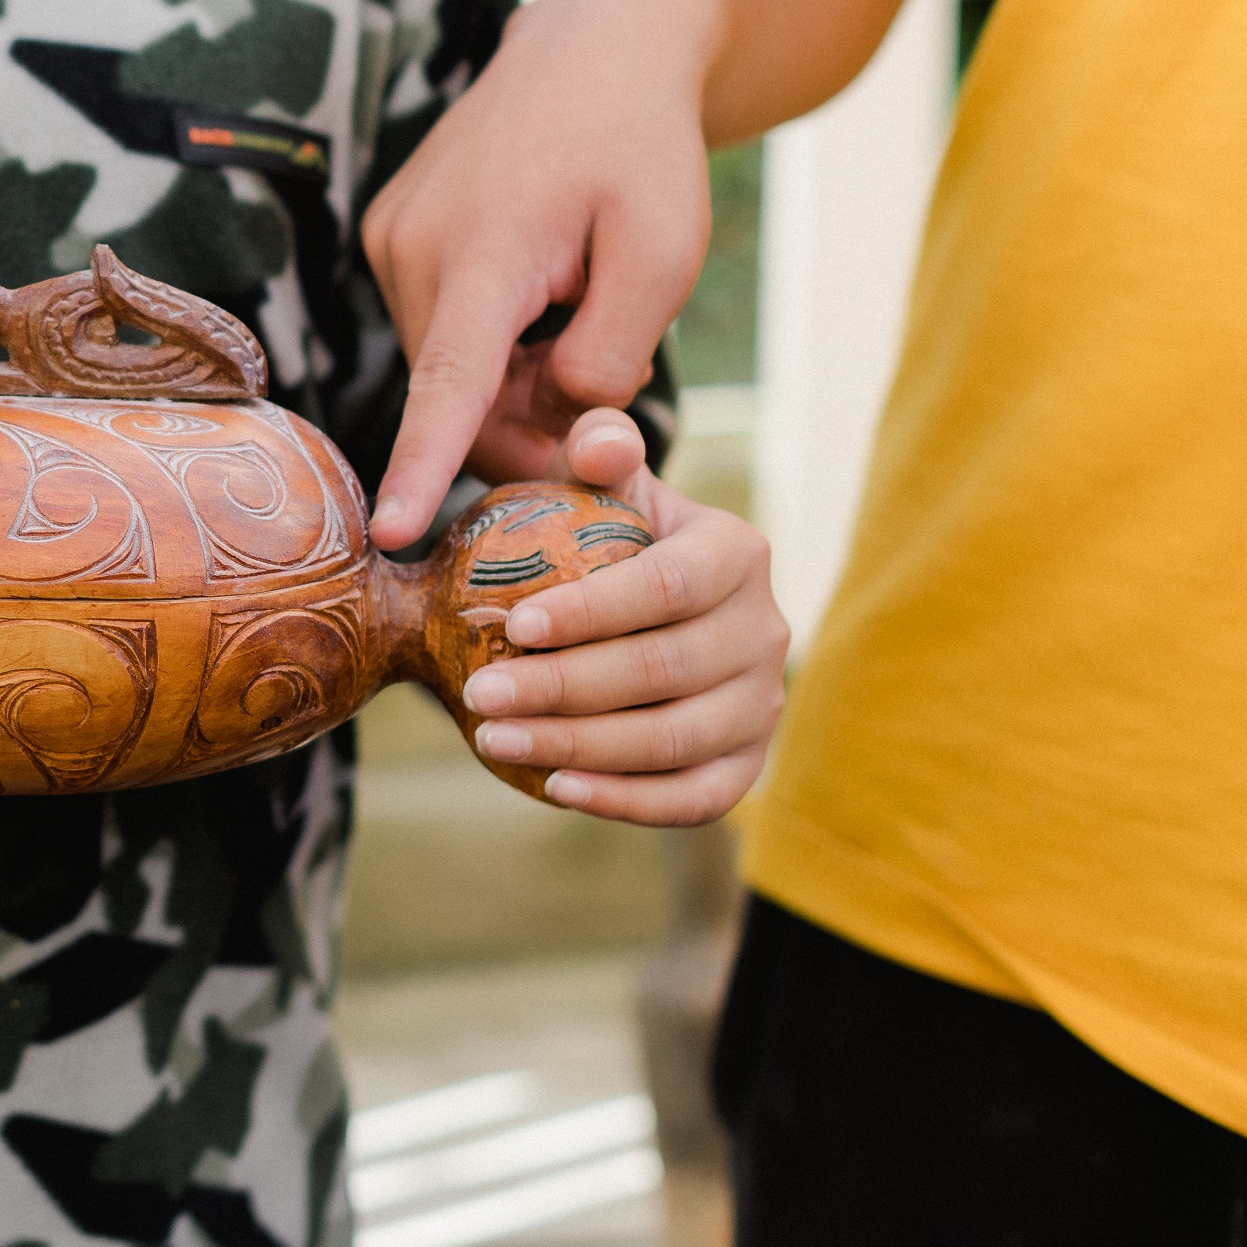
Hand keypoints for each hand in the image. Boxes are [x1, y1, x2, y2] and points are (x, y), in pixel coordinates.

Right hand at [358, 0, 716, 545]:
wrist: (593, 47)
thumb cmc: (640, 147)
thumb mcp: (663, 253)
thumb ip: (611, 352)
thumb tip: (557, 419)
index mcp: (483, 247)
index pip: (448, 383)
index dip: (423, 465)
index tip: (390, 532)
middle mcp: (412, 246)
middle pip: (460, 395)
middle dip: (531, 420)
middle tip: (612, 387)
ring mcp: (391, 238)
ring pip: (449, 368)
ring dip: (513, 377)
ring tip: (579, 309)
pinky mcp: (390, 235)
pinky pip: (440, 331)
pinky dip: (492, 342)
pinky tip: (542, 290)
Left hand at [461, 409, 785, 824]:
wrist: (649, 602)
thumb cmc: (610, 536)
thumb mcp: (605, 485)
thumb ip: (598, 450)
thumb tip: (598, 445)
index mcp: (736, 554)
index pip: (666, 587)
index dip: (592, 611)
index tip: (515, 625)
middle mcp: (765, 630)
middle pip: (663, 671)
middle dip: (564, 688)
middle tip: (481, 695)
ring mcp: (762, 703)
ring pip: (673, 740)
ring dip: (579, 746)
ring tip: (494, 738)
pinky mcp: (748, 764)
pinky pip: (694, 797)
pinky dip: (627, 800)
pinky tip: (556, 786)